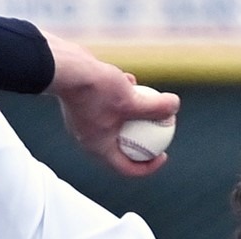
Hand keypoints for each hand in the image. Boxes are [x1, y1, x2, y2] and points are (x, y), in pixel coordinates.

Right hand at [41, 30, 178, 176]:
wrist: (64, 68)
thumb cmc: (96, 89)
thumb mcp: (132, 100)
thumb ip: (156, 107)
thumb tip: (175, 106)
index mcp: (99, 148)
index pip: (127, 168)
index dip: (149, 166)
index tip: (163, 154)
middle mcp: (89, 139)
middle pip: (122, 148)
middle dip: (143, 141)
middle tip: (159, 130)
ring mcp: (84, 122)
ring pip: (114, 124)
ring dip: (132, 115)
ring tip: (148, 101)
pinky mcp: (82, 104)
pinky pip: (106, 107)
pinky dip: (120, 98)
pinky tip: (131, 80)